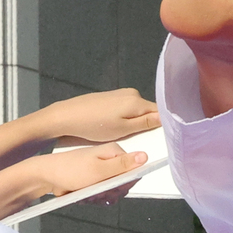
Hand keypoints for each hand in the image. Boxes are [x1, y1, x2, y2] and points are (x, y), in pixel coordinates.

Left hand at [0, 144, 144, 219]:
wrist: (45, 176)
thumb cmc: (70, 171)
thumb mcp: (99, 170)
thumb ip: (123, 165)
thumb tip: (145, 157)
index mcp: (114, 152)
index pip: (134, 172)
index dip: (123, 185)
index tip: (110, 190)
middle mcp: (110, 159)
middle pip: (122, 184)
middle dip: (109, 193)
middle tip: (93, 193)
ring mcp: (101, 169)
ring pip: (111, 191)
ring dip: (99, 197)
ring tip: (84, 195)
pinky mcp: (93, 178)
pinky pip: (100, 193)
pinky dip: (92, 197)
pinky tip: (81, 196)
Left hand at [45, 89, 159, 144]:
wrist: (67, 116)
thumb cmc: (95, 125)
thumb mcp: (122, 129)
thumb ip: (145, 123)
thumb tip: (165, 117)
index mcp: (137, 101)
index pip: (159, 112)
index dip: (160, 125)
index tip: (157, 137)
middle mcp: (132, 93)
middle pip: (147, 111)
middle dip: (145, 124)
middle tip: (137, 139)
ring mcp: (120, 93)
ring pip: (135, 110)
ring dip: (133, 122)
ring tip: (123, 133)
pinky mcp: (110, 96)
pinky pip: (125, 108)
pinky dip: (123, 118)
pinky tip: (113, 126)